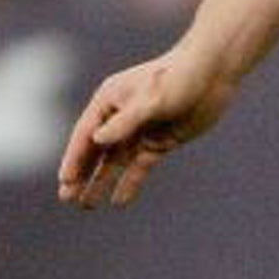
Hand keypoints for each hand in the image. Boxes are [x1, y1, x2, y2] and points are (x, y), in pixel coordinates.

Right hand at [57, 41, 238, 209]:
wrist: (213, 72)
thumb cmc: (179, 77)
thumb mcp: (152, 100)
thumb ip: (125, 122)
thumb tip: (97, 140)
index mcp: (111, 99)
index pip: (86, 133)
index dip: (74, 157)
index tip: (64, 181)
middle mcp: (121, 116)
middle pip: (96, 149)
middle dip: (81, 173)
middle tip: (67, 199)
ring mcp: (140, 130)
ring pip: (114, 161)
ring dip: (100, 181)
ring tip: (86, 205)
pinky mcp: (159, 141)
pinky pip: (139, 166)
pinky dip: (129, 182)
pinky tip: (119, 202)